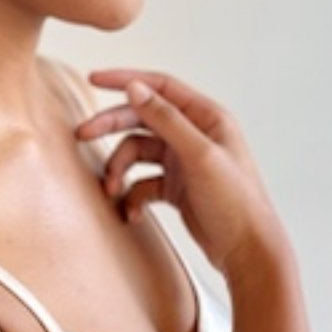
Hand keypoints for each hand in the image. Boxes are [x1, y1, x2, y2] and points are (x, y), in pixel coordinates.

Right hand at [75, 67, 287, 277]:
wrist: (248, 252)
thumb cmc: (236, 203)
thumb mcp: (200, 155)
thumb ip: (167, 119)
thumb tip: (135, 88)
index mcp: (207, 118)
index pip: (160, 87)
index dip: (126, 80)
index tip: (94, 79)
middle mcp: (194, 136)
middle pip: (142, 119)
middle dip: (111, 127)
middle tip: (83, 134)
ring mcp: (184, 162)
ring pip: (138, 153)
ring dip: (120, 168)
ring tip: (111, 189)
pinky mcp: (177, 188)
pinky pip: (143, 183)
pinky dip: (132, 195)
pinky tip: (132, 212)